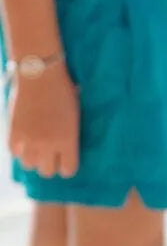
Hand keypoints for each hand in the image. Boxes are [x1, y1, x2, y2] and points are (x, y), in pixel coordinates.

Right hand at [8, 62, 79, 177]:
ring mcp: (29, 140)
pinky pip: (14, 152)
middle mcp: (49, 144)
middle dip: (49, 164)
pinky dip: (18, 148)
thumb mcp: (74, 114)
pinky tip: (23, 139)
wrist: (39, 74)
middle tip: (49, 154)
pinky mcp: (13, 132)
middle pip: (47, 171)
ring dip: (32, 157)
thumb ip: (70, 135)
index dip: (66, 167)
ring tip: (35, 146)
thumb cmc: (62, 90)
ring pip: (28, 164)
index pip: (68, 170)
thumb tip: (67, 148)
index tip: (64, 161)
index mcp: (68, 140)